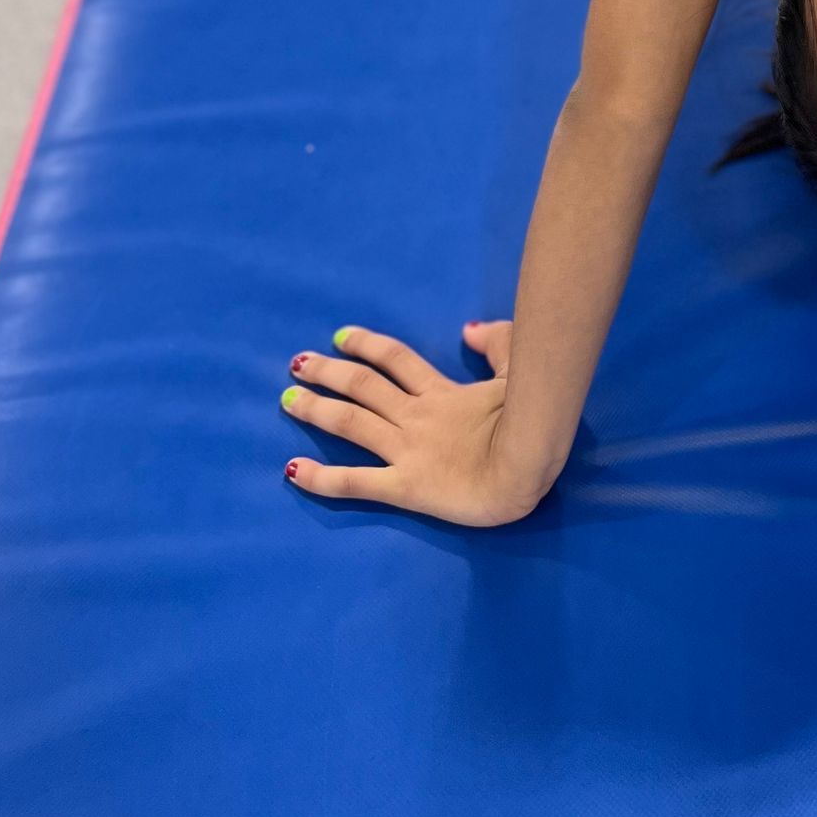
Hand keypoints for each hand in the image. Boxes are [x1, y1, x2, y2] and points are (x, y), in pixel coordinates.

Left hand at [280, 320, 543, 526]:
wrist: (526, 467)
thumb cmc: (530, 423)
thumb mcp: (519, 373)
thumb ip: (498, 345)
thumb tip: (469, 329)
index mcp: (442, 392)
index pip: (396, 360)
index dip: (366, 345)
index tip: (339, 336)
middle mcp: (416, 416)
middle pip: (363, 386)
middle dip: (327, 372)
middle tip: (296, 364)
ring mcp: (407, 451)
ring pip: (351, 423)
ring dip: (316, 409)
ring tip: (286, 399)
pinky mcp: (404, 487)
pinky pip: (356, 481)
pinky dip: (321, 478)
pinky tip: (292, 470)